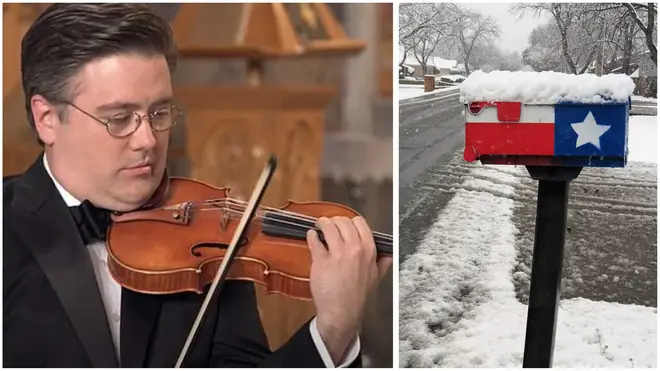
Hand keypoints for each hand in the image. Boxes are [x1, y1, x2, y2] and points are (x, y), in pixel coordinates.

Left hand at [306, 216, 391, 363]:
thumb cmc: (357, 297)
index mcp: (369, 251)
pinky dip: (311, 236)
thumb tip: (389, 255)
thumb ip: (382, 264)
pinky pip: (314, 240)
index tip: (344, 225)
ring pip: (328, 227)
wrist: (342, 313)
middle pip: (343, 221)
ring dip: (322, 224)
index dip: (349, 222)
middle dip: (334, 221)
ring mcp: (337, 254)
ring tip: (319, 226)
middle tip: (330, 224)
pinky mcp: (321, 261)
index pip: (359, 223)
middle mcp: (354, 249)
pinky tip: (312, 237)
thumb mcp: (375, 278)